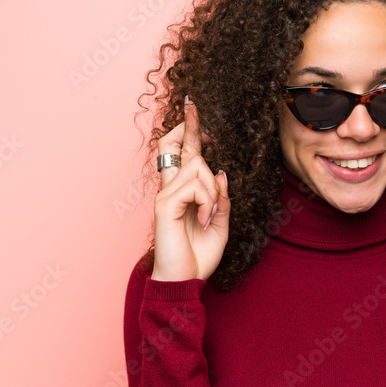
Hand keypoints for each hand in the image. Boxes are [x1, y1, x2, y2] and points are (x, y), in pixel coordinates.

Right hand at [151, 97, 229, 280]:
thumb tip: (220, 173)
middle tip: (195, 111)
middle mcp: (171, 188)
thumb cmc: (199, 255)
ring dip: (214, 192)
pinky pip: (194, 187)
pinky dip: (207, 203)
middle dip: (193, 129)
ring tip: (210, 216)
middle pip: (182, 148)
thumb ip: (221, 198)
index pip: (183, 153)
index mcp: (183, 192)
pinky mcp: (164, 204)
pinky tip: (203, 221)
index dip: (187, 129)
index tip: (192, 106)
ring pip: (199, 168)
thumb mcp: (220, 223)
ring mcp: (166, 194)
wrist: (184, 280)